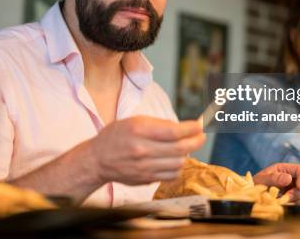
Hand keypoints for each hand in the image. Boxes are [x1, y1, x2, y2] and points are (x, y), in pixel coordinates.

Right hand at [89, 116, 205, 185]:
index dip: (191, 129)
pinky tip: (176, 160)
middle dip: (196, 141)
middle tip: (201, 136)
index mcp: (139, 130)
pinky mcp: (146, 179)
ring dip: (187, 154)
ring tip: (186, 147)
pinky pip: (171, 176)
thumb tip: (182, 127)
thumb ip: (158, 124)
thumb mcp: (134, 120)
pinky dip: (178, 168)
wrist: (98, 159)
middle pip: (180, 148)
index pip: (173, 132)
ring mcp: (145, 167)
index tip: (199, 125)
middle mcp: (142, 149)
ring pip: (178, 163)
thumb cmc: (116, 136)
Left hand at [254, 163, 299, 203]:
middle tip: (288, 197)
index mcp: (287, 169)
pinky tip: (291, 205)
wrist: (254, 195)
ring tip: (287, 201)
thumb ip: (274, 178)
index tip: (299, 187)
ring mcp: (297, 189)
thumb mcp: (262, 179)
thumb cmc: (258, 183)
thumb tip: (289, 178)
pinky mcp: (298, 199)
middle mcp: (294, 178)